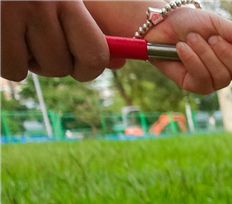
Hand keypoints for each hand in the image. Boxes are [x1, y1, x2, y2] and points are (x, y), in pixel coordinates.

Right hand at [0, 1, 123, 81]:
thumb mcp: (61, 0)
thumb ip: (88, 28)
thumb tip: (121, 62)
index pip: (95, 53)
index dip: (88, 69)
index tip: (78, 65)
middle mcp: (42, 2)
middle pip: (61, 66)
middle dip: (48, 63)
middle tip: (33, 41)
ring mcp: (12, 9)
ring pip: (33, 69)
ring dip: (24, 60)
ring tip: (13, 32)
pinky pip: (10, 68)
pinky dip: (5, 62)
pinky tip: (1, 36)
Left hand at [144, 7, 231, 94]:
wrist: (159, 25)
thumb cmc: (189, 22)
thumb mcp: (217, 23)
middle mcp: (229, 69)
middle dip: (227, 54)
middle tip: (211, 37)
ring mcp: (214, 80)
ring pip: (221, 76)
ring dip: (204, 54)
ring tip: (190, 39)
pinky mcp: (196, 86)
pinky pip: (202, 78)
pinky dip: (192, 61)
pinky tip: (181, 49)